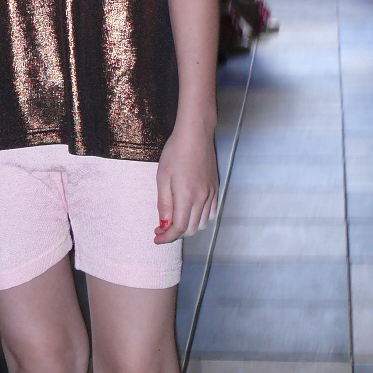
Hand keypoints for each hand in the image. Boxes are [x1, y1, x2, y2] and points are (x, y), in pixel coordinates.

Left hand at [155, 121, 219, 243]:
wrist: (195, 134)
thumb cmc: (176, 151)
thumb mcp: (162, 177)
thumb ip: (164, 203)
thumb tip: (164, 224)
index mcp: (187, 195)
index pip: (179, 228)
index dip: (167, 238)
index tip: (157, 239)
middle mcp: (202, 197)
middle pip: (190, 229)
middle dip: (175, 233)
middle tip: (161, 228)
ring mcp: (211, 194)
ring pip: (202, 223)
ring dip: (187, 227)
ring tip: (174, 220)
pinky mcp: (216, 189)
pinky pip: (211, 213)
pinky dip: (200, 219)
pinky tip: (189, 212)